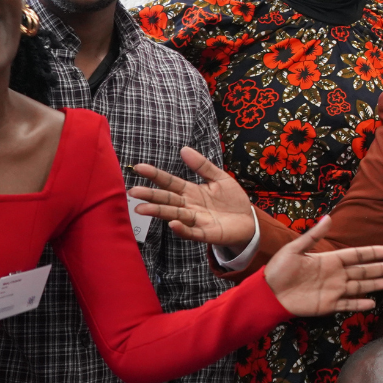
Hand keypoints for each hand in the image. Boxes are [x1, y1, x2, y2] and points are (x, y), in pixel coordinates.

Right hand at [131, 147, 257, 248]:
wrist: (249, 221)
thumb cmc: (232, 199)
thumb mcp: (220, 178)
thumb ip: (202, 165)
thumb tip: (184, 149)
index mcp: (191, 191)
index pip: (170, 182)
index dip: (155, 175)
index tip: (139, 167)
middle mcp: (189, 206)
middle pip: (167, 199)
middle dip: (151, 196)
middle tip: (133, 192)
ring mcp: (196, 220)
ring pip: (174, 215)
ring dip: (159, 212)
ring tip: (142, 209)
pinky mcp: (206, 233)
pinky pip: (192, 232)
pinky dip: (182, 229)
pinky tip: (173, 224)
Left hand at [263, 215, 382, 315]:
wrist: (267, 293)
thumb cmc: (279, 269)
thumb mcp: (294, 249)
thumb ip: (313, 236)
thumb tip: (329, 217)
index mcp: (329, 260)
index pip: (356, 255)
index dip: (372, 252)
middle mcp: (335, 275)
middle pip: (363, 271)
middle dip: (380, 268)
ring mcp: (333, 291)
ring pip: (359, 287)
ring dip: (375, 284)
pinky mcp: (327, 305)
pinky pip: (347, 305)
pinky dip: (359, 304)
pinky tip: (372, 302)